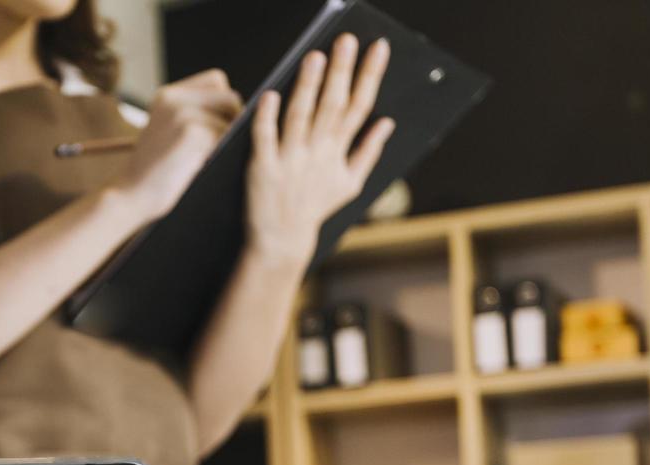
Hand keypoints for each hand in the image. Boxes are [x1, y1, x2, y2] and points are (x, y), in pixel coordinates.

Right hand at [111, 70, 242, 222]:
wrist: (130, 196)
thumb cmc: (154, 172)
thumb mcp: (167, 131)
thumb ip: (193, 114)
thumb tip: (239, 110)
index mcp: (167, 94)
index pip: (217, 81)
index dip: (225, 104)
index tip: (218, 128)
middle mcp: (173, 97)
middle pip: (229, 97)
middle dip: (232, 121)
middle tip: (218, 147)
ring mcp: (182, 113)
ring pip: (231, 118)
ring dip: (227, 140)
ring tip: (205, 159)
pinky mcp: (191, 133)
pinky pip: (226, 136)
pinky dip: (221, 152)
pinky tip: (204, 166)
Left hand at [246, 34, 393, 266]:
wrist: (282, 239)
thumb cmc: (315, 208)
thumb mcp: (350, 184)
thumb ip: (369, 151)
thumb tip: (387, 122)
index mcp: (338, 152)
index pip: (359, 106)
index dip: (369, 76)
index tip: (378, 49)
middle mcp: (316, 153)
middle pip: (332, 105)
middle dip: (342, 71)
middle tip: (347, 40)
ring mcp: (289, 159)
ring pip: (300, 116)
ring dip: (308, 86)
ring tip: (315, 57)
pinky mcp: (262, 167)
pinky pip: (265, 138)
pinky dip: (267, 117)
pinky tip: (271, 94)